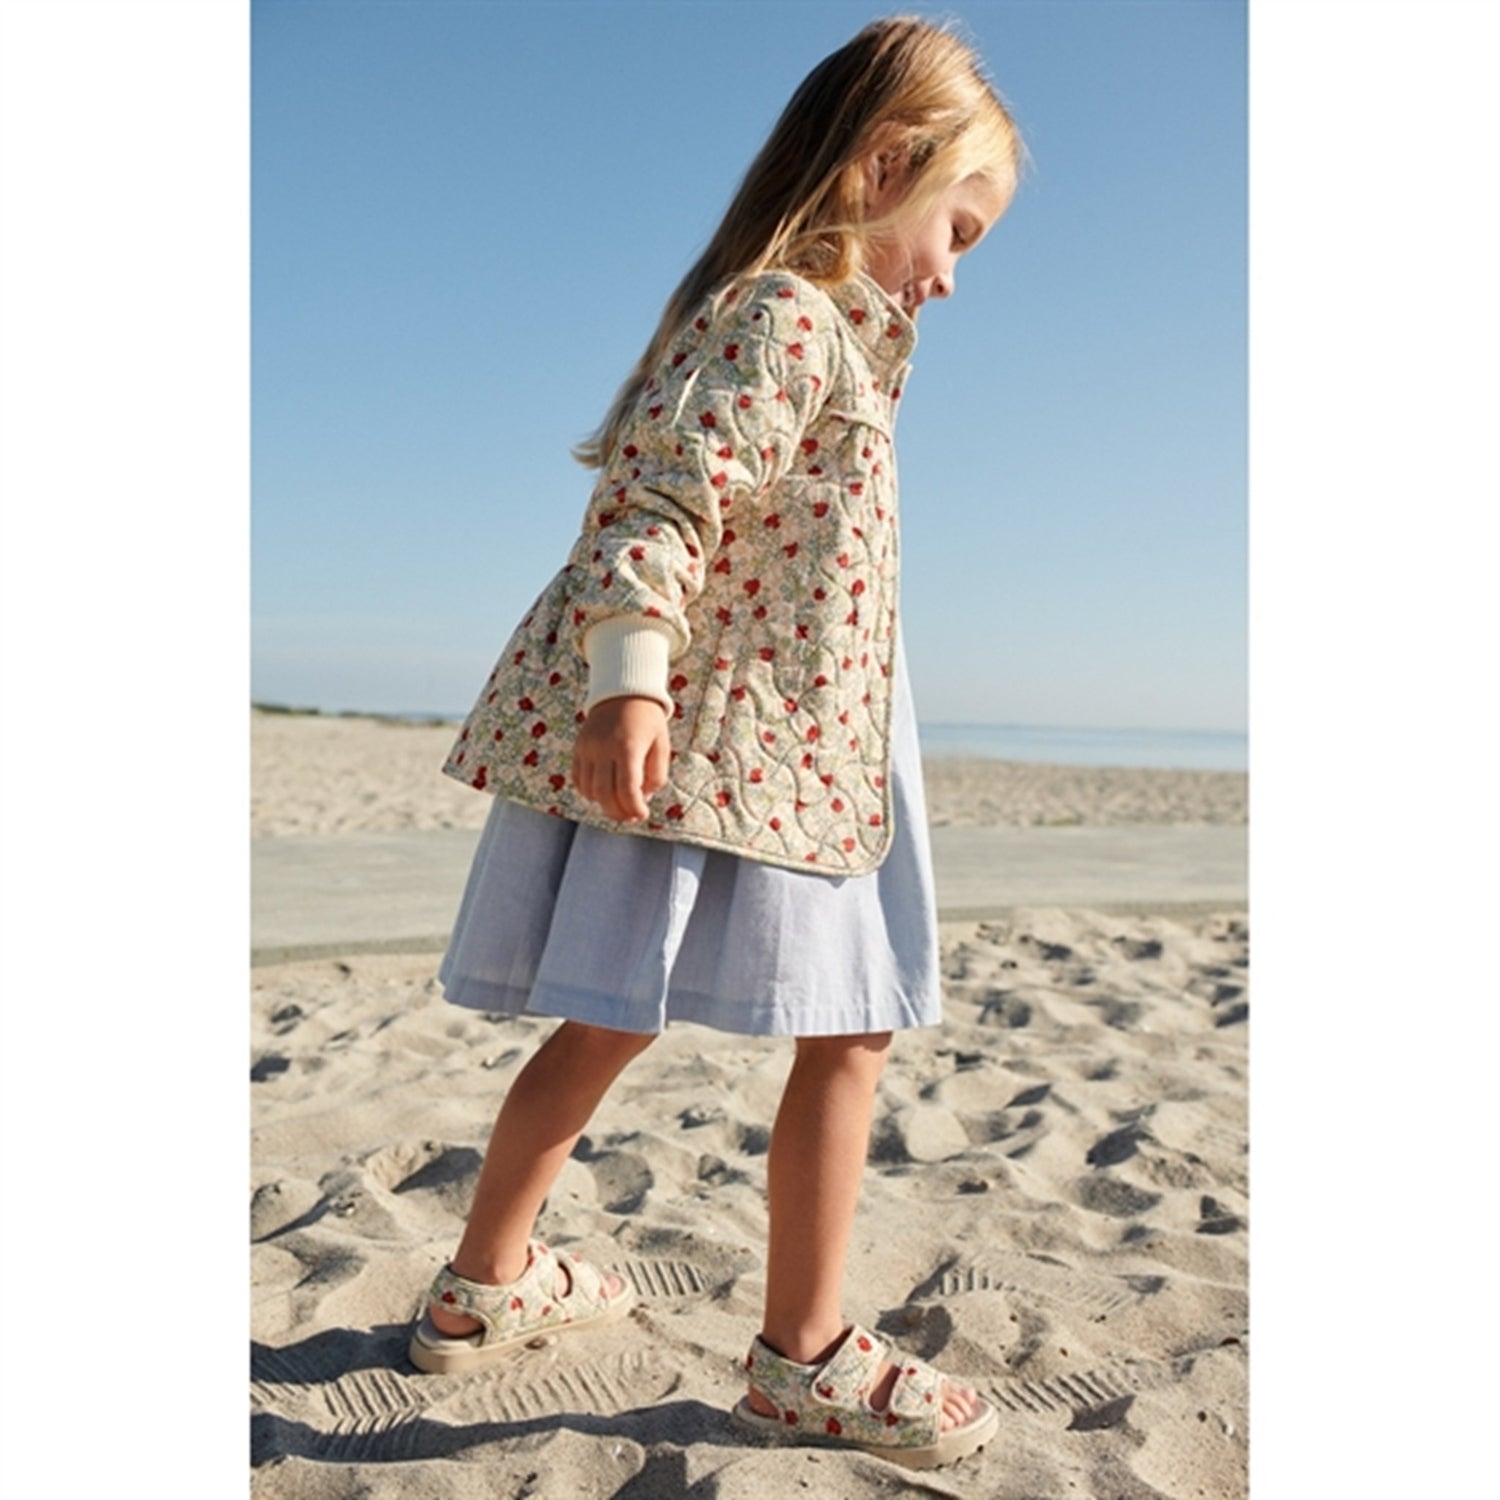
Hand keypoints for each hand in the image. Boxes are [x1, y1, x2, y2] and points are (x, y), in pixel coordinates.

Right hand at [570, 695, 671, 822]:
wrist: (623, 691)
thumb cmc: (648, 720)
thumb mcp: (662, 745)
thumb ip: (657, 775)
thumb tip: (642, 799)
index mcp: (628, 747)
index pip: (627, 789)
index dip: (635, 808)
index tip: (643, 814)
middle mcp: (603, 748)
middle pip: (604, 794)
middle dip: (618, 812)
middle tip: (630, 817)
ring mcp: (587, 748)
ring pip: (589, 790)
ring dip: (604, 804)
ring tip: (619, 804)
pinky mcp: (578, 748)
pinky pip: (578, 780)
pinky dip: (589, 792)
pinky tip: (604, 792)